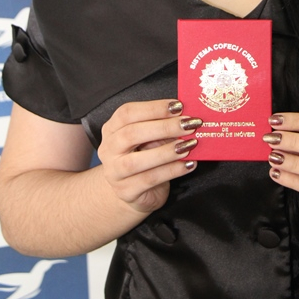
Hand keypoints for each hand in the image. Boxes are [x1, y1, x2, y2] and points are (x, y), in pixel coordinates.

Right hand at [98, 99, 201, 214]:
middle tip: (189, 125)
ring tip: (190, 145)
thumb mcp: (151, 137)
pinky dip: (172, 171)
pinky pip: (150, 180)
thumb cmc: (145, 156)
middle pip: (131, 134)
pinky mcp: (126, 192)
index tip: (179, 106)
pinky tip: (189, 164)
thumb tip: (188, 116)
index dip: (154, 107)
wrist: (134, 190)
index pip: (127, 112)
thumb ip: (163, 125)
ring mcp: (114, 173)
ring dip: (167, 151)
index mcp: (112, 129)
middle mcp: (108, 149)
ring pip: (137, 161)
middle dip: (164, 127)